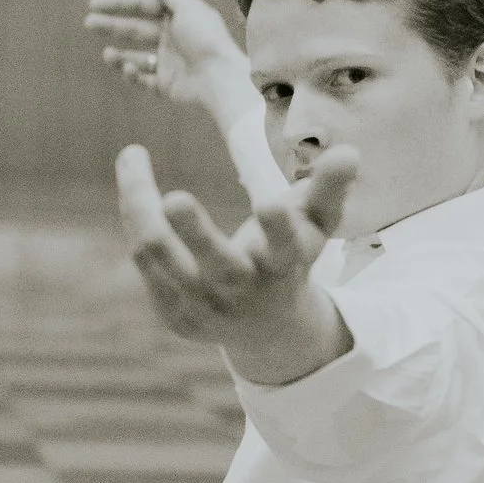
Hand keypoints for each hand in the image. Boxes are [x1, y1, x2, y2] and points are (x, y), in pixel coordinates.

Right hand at [86, 0, 246, 113]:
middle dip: (112, 26)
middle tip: (88, 23)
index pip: (142, 6)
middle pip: (135, 29)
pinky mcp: (166, 85)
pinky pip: (144, 79)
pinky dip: (133, 74)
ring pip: (136, 56)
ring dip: (119, 55)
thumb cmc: (206, 40)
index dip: (118, 4)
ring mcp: (168, 62)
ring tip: (107, 54)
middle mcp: (171, 38)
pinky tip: (128, 69)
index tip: (94, 4)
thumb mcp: (188, 9)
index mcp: (177, 17)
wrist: (219, 78)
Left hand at [115, 143, 356, 382]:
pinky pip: (145, 260)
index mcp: (284, 266)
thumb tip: (350, 152)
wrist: (268, 329)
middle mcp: (243, 290)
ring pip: (159, 253)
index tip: (270, 202)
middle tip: (175, 197)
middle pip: (214, 262)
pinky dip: (136, 216)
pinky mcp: (174, 313)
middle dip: (196, 232)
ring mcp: (204, 306)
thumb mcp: (316, 227)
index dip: (280, 228)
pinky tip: (134, 180)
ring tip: (133, 155)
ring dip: (140, 202)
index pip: (285, 249)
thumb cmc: (292, 258)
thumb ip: (330, 190)